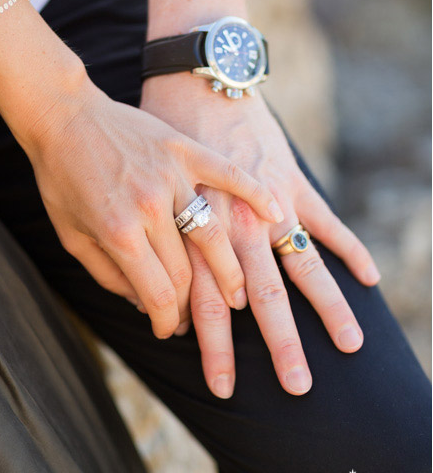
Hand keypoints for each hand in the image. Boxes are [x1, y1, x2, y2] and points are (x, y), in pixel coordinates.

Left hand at [19, 77, 282, 339]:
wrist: (62, 117)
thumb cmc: (61, 180)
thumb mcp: (72, 236)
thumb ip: (108, 275)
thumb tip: (143, 306)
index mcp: (118, 232)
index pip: (158, 294)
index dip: (166, 320)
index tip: (169, 330)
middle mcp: (149, 207)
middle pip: (187, 272)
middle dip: (192, 305)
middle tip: (194, 317)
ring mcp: (171, 176)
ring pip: (214, 236)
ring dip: (229, 271)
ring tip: (237, 294)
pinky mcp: (185, 150)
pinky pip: (230, 176)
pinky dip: (254, 196)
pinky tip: (274, 216)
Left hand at [141, 74, 380, 396]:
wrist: (175, 81)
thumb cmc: (131, 148)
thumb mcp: (103, 208)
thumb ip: (121, 262)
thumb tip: (143, 308)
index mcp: (173, 235)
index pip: (194, 307)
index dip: (209, 348)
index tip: (219, 386)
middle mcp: (220, 224)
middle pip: (251, 298)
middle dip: (276, 349)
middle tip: (298, 390)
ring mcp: (256, 201)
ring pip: (294, 264)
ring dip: (324, 309)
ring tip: (350, 348)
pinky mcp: (281, 176)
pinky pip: (320, 217)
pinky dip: (345, 247)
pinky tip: (368, 279)